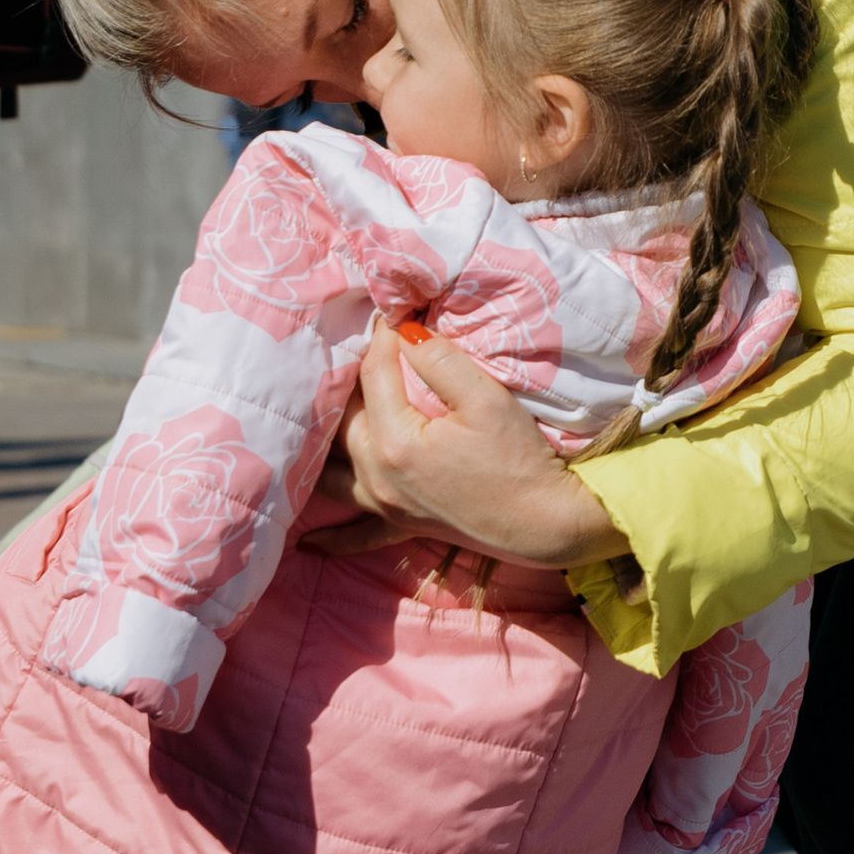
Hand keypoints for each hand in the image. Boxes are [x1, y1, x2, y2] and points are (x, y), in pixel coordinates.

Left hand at [299, 320, 615, 570]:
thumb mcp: (486, 399)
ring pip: (333, 470)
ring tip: (316, 414)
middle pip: (344, 416)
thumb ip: (441, 360)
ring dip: (323, 442)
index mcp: (396, 441)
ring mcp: (385, 504)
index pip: (374, 374)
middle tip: (360, 346)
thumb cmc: (521, 460)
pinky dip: (331, 536)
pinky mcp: (401, 525)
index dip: (384, 338)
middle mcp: (378, 476)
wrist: (546, 524)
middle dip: (350, 378)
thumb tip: (405, 329)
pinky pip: (355, 534)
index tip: (394, 312)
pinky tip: (306, 542)